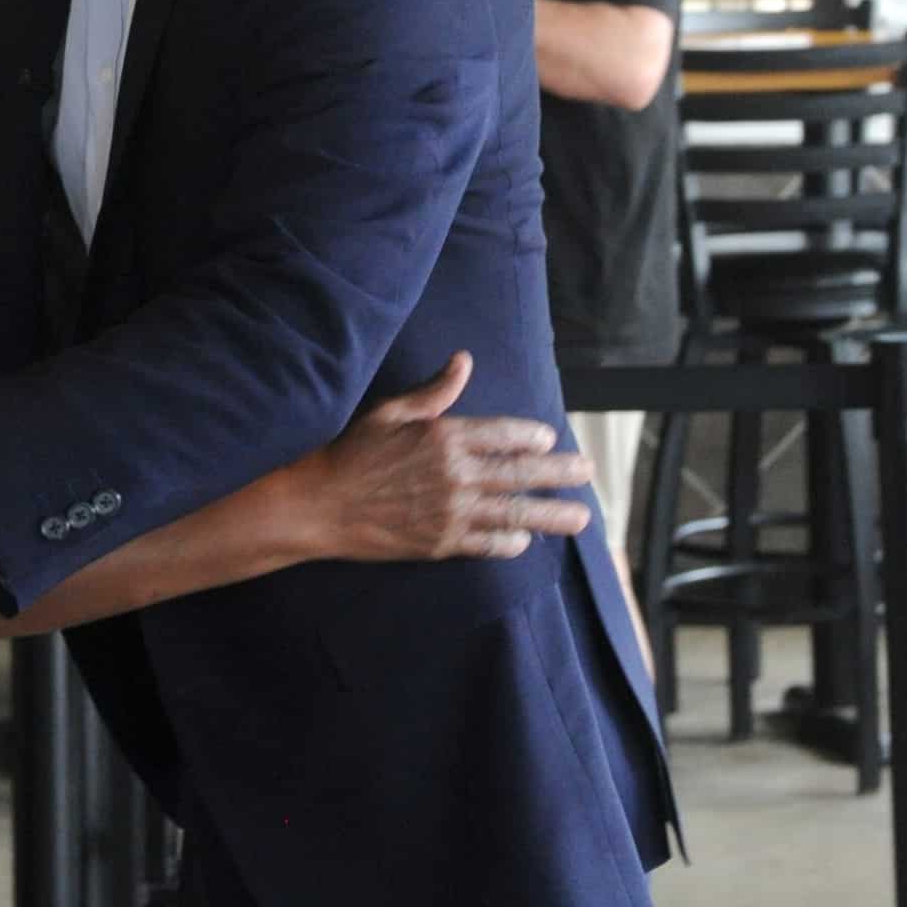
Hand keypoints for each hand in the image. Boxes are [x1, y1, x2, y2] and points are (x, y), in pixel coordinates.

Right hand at [306, 353, 593, 561]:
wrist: (319, 505)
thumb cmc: (351, 452)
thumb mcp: (389, 411)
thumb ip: (433, 391)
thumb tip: (464, 361)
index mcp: (443, 437)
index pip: (502, 434)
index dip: (531, 437)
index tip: (550, 439)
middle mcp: (454, 475)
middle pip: (519, 474)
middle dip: (559, 473)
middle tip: (587, 471)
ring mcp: (450, 513)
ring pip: (513, 513)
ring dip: (551, 515)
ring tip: (580, 518)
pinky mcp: (440, 543)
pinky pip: (487, 545)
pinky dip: (511, 543)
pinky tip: (527, 540)